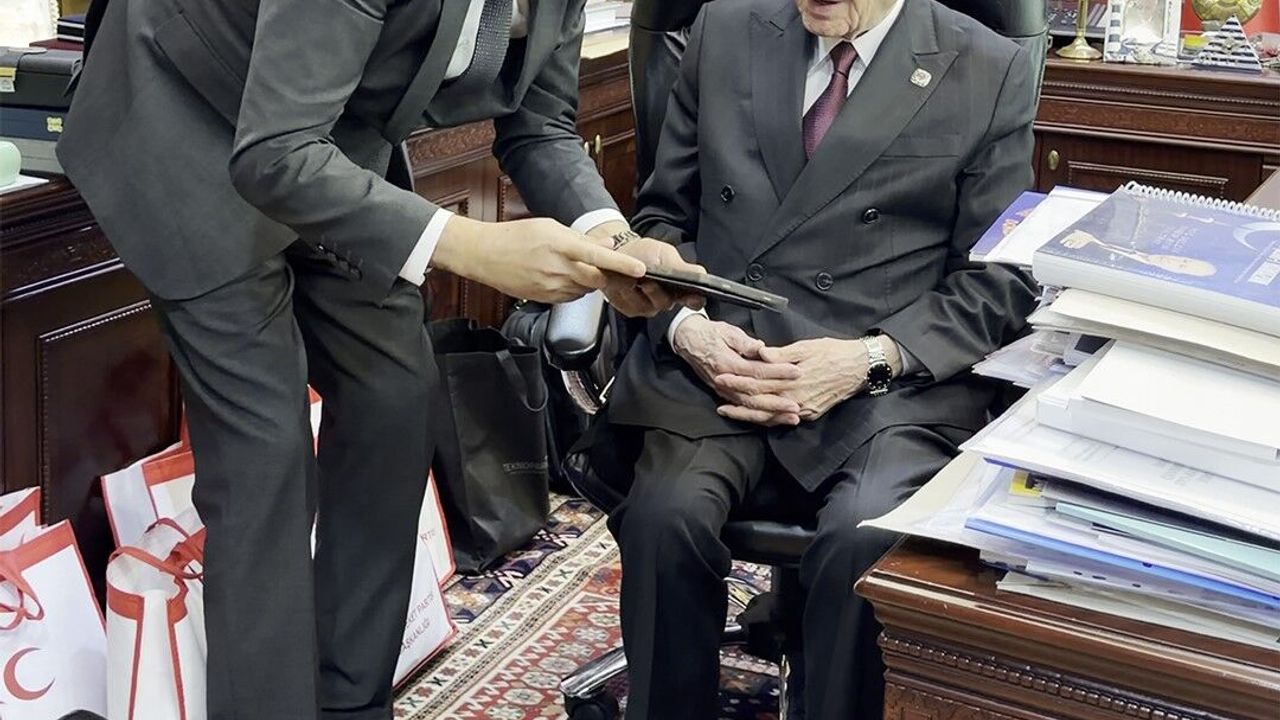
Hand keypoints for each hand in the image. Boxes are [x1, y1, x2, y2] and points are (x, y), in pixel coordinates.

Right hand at [432, 216, 645, 302]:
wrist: (485, 256)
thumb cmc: (516, 236)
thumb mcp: (550, 226)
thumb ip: (580, 238)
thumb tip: (606, 245)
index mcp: (559, 246)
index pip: (597, 257)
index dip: (621, 264)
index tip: (640, 269)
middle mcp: (557, 269)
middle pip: (597, 279)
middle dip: (610, 275)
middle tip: (617, 268)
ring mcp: (551, 288)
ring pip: (586, 289)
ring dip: (591, 280)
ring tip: (576, 266)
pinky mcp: (546, 300)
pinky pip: (572, 297)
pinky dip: (576, 288)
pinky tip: (565, 276)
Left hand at [587, 222, 705, 317]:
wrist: (620, 252)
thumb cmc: (646, 253)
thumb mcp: (665, 255)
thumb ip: (683, 267)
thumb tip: (702, 275)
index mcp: (680, 289)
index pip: (694, 301)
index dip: (694, 300)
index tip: (691, 296)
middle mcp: (666, 301)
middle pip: (666, 303)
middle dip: (656, 292)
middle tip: (648, 282)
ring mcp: (647, 307)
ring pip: (645, 305)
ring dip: (636, 290)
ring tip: (629, 277)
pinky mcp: (630, 310)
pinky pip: (628, 305)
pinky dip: (622, 292)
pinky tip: (619, 282)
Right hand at [672, 315, 801, 425]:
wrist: (688, 341)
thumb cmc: (709, 334)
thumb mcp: (726, 331)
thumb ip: (743, 342)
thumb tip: (760, 348)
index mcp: (728, 363)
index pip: (757, 371)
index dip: (777, 373)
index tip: (796, 372)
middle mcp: (725, 381)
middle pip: (755, 394)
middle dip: (777, 401)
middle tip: (797, 405)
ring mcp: (724, 391)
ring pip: (749, 406)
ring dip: (771, 414)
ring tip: (791, 417)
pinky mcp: (724, 395)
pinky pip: (743, 409)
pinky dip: (759, 416)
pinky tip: (774, 419)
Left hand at [715, 337, 901, 422]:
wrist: (860, 368)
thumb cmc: (834, 352)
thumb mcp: (807, 347)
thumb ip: (783, 353)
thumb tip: (760, 353)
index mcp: (793, 380)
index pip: (759, 383)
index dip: (738, 381)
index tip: (722, 377)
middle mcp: (797, 398)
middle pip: (760, 403)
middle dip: (737, 400)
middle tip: (718, 396)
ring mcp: (803, 409)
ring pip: (769, 416)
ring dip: (747, 415)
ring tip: (727, 411)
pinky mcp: (810, 413)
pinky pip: (783, 419)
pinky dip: (766, 419)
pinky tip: (752, 416)